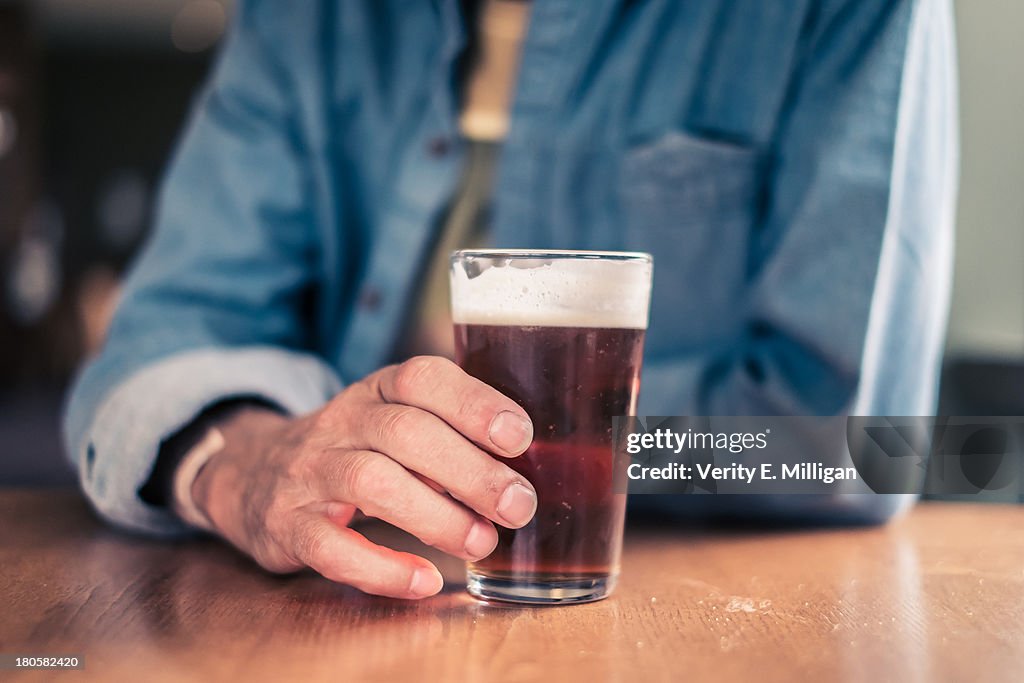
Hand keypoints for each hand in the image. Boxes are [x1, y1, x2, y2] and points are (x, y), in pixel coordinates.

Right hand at [189, 356, 536, 598]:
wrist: (253, 474)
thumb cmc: (354, 449)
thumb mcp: (392, 421)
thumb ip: (448, 434)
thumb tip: (525, 469)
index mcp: (377, 390)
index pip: (422, 378)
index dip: (474, 403)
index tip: (520, 436)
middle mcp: (341, 421)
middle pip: (406, 433)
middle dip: (471, 471)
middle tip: (519, 505)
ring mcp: (309, 470)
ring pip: (371, 481)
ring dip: (436, 516)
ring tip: (482, 542)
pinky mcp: (287, 524)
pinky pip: (330, 545)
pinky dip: (380, 567)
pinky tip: (422, 580)